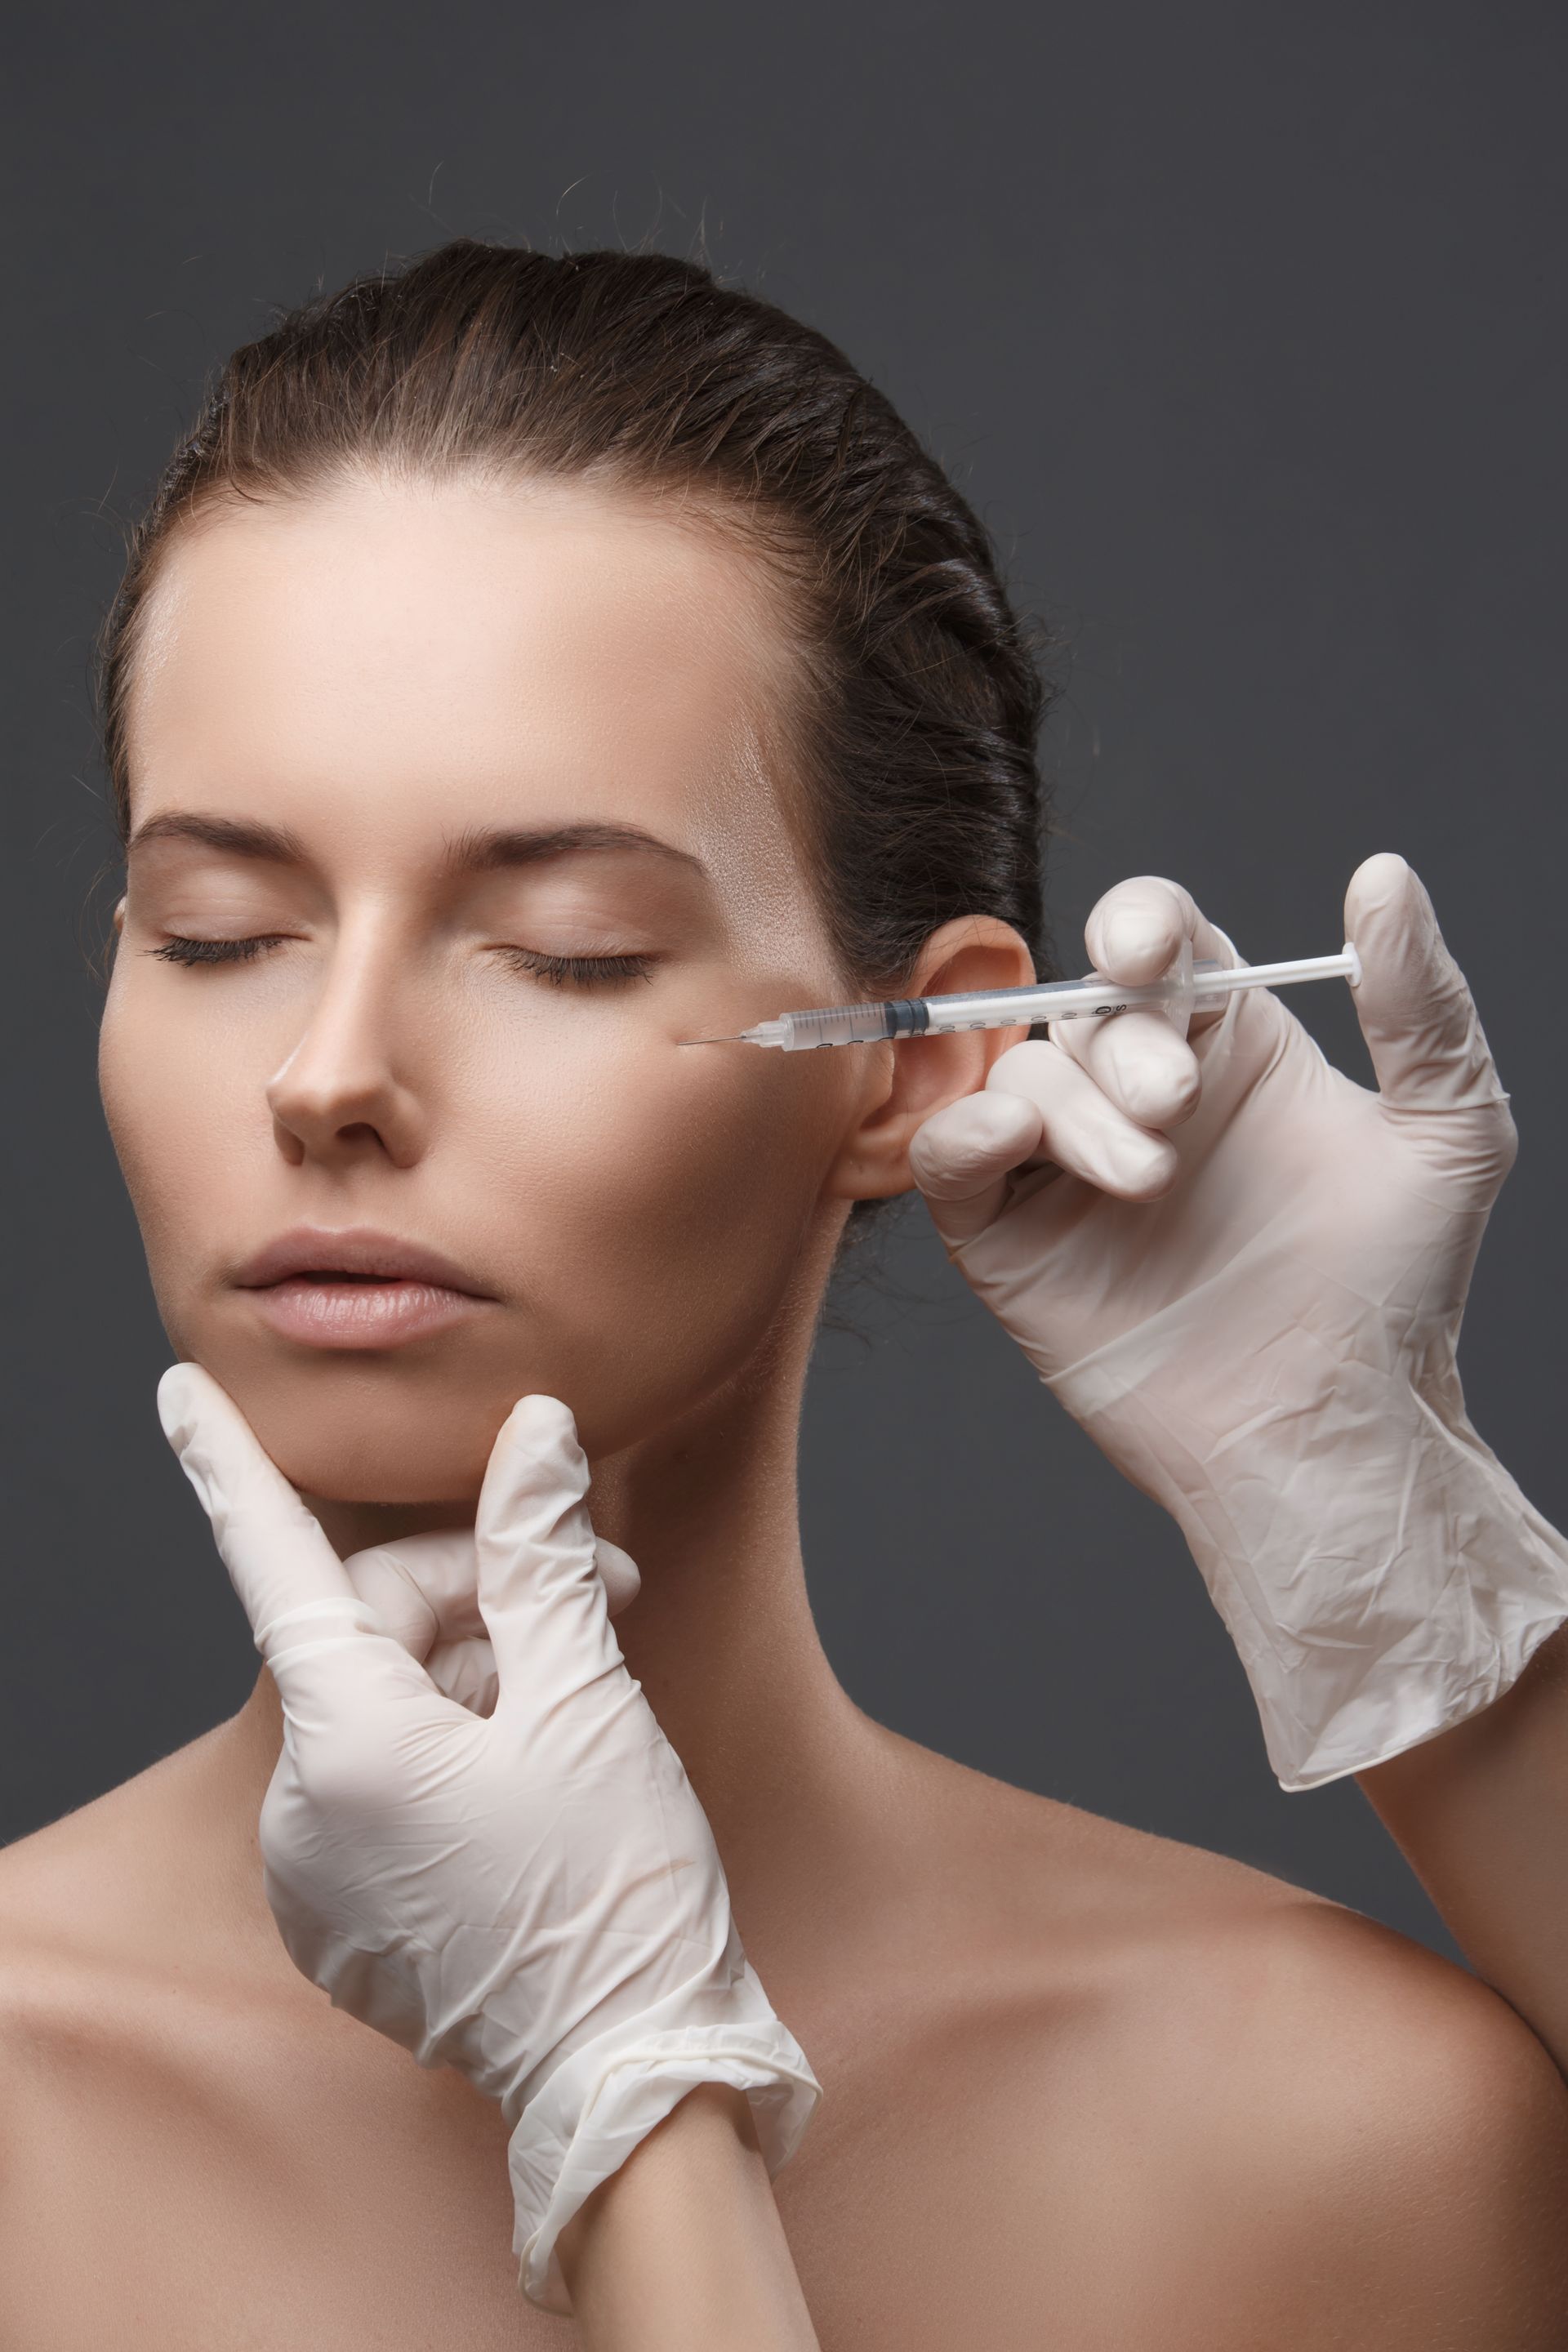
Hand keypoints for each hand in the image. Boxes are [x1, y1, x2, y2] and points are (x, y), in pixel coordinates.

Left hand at [157, 1369, 819, 2311]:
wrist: (633, 2076)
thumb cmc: (617, 1892)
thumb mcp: (590, 1702)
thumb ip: (542, 1556)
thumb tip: (535, 1432)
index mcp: (349, 1750)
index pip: (278, 1567)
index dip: (229, 1468)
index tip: (178, 1391)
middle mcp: (302, 1814)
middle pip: (370, 1628)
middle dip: (478, 1593)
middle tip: (599, 1595)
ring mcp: (314, 1874)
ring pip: (380, 1702)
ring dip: (476, 1669)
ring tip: (577, 1695)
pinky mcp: (339, 1916)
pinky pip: (376, 1780)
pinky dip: (450, 1744)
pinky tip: (534, 1767)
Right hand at [910, 853, 1567, 1787]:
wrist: (1324, 1428)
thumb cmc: (1393, 1293)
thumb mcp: (1450, 1133)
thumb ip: (1421, 1001)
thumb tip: (1385, 875)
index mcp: (1229, 1050)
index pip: (1157, 942)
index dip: (1137, 925)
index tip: (1146, 950)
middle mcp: (1140, 1096)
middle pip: (1085, 1006)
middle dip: (1125, 1046)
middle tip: (1178, 1115)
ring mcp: (1067, 1167)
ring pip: (1023, 1073)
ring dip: (1076, 1110)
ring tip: (1147, 1184)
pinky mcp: (1008, 1240)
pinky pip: (952, 1156)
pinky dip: (965, 1133)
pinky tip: (1013, 1146)